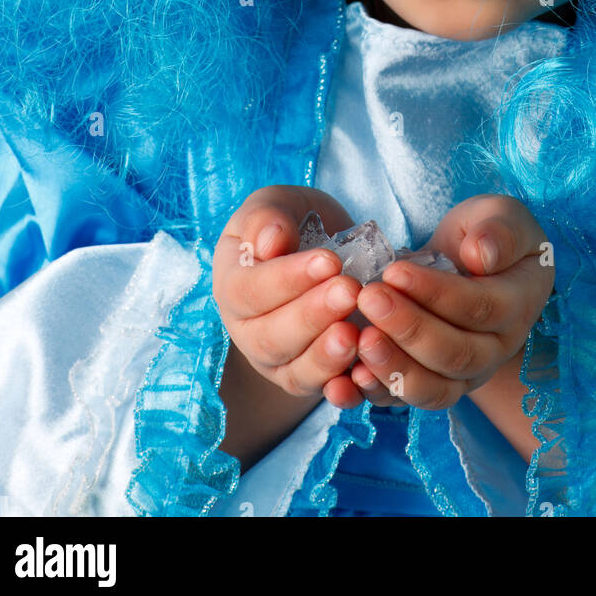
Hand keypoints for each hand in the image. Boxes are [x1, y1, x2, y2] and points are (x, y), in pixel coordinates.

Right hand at [212, 185, 367, 408]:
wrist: (321, 250)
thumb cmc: (293, 224)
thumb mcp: (278, 204)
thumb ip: (267, 217)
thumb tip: (268, 243)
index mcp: (231, 284)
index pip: (249, 291)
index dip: (287, 279)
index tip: (329, 260)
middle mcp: (247, 330)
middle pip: (270, 337)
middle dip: (312, 316)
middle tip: (350, 291)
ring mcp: (275, 360)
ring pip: (294, 371)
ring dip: (325, 356)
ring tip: (355, 334)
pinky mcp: (307, 379)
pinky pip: (321, 391)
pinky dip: (342, 388)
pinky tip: (363, 372)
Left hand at [346, 194, 553, 410]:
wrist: (470, 263)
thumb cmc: (485, 233)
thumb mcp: (499, 214)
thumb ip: (498, 230)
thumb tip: (481, 255)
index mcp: (518, 304)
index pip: (480, 308)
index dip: (436, 293)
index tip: (395, 270)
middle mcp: (496, 349)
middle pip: (455, 354)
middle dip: (409, 328)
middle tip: (368, 298)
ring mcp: (466, 374)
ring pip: (434, 389)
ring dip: (394, 368)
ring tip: (360, 339)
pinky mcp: (434, 384)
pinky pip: (408, 400)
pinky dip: (377, 393)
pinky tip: (347, 378)